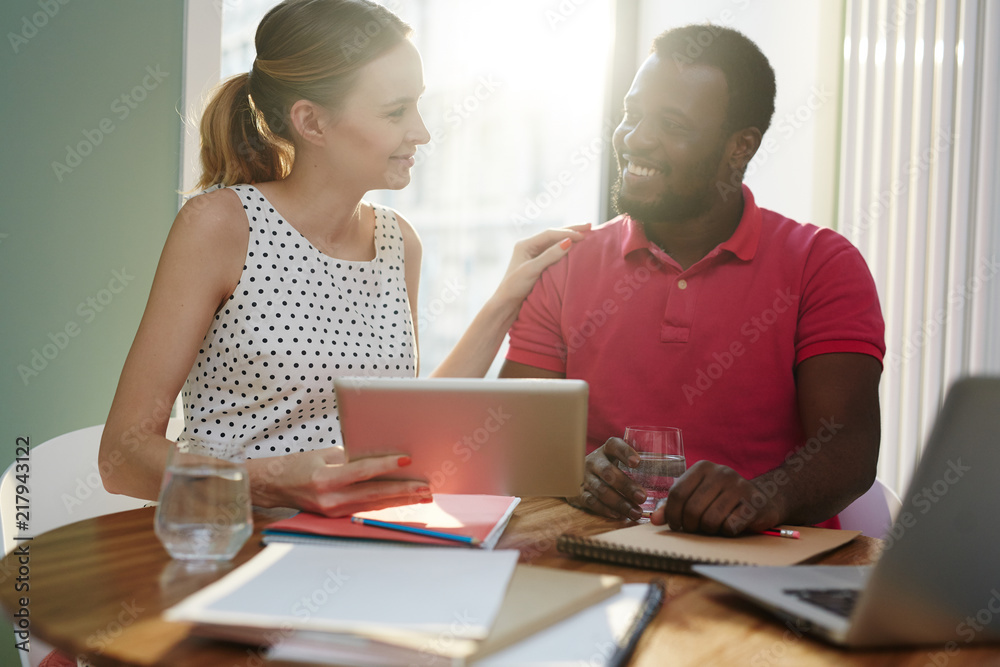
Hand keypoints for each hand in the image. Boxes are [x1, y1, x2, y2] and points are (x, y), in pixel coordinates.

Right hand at [250, 448, 432, 516]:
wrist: (275, 486)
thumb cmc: (299, 464)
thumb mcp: (324, 454)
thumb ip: (351, 457)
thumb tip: (380, 455)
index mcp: (325, 479)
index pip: (362, 472)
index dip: (386, 466)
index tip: (408, 460)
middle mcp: (330, 499)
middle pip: (374, 494)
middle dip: (403, 491)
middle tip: (426, 487)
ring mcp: (333, 511)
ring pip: (374, 504)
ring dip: (400, 500)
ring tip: (423, 495)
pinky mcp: (336, 517)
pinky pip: (366, 508)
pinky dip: (386, 503)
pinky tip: (403, 500)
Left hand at [495, 224, 589, 303]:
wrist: (506, 304)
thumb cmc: (515, 287)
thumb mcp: (532, 270)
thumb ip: (550, 256)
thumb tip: (569, 241)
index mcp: (525, 244)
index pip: (550, 234)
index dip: (567, 233)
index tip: (584, 235)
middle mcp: (529, 247)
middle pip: (553, 235)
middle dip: (571, 230)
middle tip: (590, 226)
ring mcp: (533, 255)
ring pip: (555, 243)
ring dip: (569, 238)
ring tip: (585, 234)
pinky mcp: (537, 264)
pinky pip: (554, 252)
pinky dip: (566, 249)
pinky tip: (575, 248)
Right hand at [567, 437, 646, 520]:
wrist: (579, 475)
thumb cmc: (609, 468)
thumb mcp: (619, 460)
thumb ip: (638, 465)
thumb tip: (672, 474)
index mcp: (606, 450)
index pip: (614, 445)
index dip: (625, 453)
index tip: (638, 462)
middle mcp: (593, 461)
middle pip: (608, 472)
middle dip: (626, 486)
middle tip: (642, 497)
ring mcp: (584, 477)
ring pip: (601, 490)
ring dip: (619, 502)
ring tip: (635, 512)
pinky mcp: (579, 492)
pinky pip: (591, 501)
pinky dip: (605, 509)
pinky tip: (618, 515)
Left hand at [650, 461, 781, 535]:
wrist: (762, 501)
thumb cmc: (721, 501)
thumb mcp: (695, 497)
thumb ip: (672, 506)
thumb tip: (654, 520)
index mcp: (702, 467)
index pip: (677, 493)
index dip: (672, 514)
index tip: (676, 525)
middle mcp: (721, 472)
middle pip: (692, 509)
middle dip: (691, 526)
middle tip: (696, 528)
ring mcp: (739, 485)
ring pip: (710, 520)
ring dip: (709, 530)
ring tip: (713, 526)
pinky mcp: (754, 502)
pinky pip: (730, 526)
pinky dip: (727, 532)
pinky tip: (731, 525)